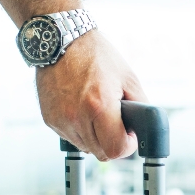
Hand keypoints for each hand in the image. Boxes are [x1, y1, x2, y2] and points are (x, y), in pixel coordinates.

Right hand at [36, 31, 145, 160]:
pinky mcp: (50, 119)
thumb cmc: (94, 55)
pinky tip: (81, 109)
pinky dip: (79, 129)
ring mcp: (61, 120)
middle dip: (112, 141)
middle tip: (115, 123)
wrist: (61, 40)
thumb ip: (141, 106)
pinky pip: (70, 137)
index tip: (128, 136)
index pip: (116, 150)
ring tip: (96, 112)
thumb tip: (144, 127)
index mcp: (100, 105)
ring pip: (85, 147)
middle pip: (101, 153)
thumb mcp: (128, 78)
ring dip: (95, 137)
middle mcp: (77, 116)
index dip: (127, 146)